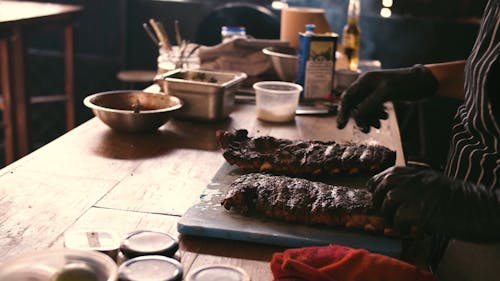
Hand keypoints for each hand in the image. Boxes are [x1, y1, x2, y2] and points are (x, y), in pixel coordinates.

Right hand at [337, 65, 437, 132]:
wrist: (424, 82)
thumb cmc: (405, 84)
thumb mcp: (385, 93)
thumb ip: (369, 104)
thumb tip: (356, 116)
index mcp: (365, 80)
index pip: (347, 97)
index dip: (342, 112)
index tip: (341, 127)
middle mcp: (367, 85)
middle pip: (355, 105)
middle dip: (360, 118)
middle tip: (366, 130)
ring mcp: (374, 90)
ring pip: (364, 108)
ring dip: (369, 118)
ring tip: (378, 125)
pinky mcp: (381, 96)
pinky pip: (372, 108)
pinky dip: (375, 115)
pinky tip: (383, 118)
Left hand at [367, 166, 499, 240]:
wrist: (481, 210)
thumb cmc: (462, 201)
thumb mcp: (436, 185)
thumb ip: (417, 186)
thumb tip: (394, 196)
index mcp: (420, 173)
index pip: (389, 173)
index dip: (378, 184)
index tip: (375, 194)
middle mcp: (417, 179)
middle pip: (384, 184)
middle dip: (379, 199)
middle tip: (385, 213)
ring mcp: (420, 193)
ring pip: (389, 200)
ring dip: (389, 214)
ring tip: (398, 224)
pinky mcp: (423, 210)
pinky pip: (400, 217)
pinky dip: (399, 226)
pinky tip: (408, 230)